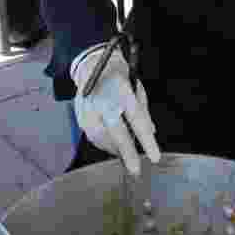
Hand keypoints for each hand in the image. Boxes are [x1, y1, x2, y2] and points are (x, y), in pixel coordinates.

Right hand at [72, 45, 160, 175]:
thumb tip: (151, 132)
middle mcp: (103, 99)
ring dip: (115, 149)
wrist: (92, 64)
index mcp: (121, 89)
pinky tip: (112, 145)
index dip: (146, 140)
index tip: (155, 157)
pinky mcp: (79, 114)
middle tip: (136, 170)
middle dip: (127, 153)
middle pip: (116, 131)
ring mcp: (88, 107)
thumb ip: (143, 110)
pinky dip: (104, 143)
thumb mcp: (136, 87)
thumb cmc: (119, 77)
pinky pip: (92, 136)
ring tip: (126, 155)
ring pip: (102, 137)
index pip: (136, 118)